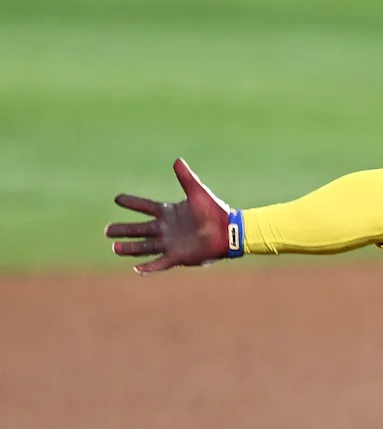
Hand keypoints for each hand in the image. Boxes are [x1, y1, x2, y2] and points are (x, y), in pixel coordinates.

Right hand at [105, 159, 232, 273]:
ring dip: (130, 248)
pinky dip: (148, 267)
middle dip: (123, 230)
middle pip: (139, 229)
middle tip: (106, 230)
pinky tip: (135, 268)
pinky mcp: (178, 256)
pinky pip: (159, 263)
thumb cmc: (215, 210)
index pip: (145, 206)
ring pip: (144, 246)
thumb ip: (186, 177)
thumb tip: (177, 160)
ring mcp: (171, 243)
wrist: (229, 230)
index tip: (117, 198)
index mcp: (169, 212)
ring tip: (115, 248)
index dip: (132, 203)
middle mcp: (166, 228)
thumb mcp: (197, 192)